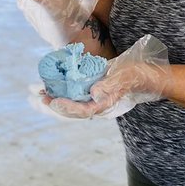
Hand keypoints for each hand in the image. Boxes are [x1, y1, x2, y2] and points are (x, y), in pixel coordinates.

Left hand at [46, 35, 170, 118]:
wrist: (142, 74)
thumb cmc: (135, 74)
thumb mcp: (124, 76)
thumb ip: (110, 85)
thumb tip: (93, 93)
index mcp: (105, 104)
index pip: (83, 111)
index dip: (67, 107)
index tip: (54, 101)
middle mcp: (97, 105)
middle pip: (73, 111)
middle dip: (56, 105)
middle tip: (42, 97)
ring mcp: (94, 100)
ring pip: (71, 104)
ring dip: (56, 99)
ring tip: (42, 93)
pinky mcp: (92, 92)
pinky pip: (74, 96)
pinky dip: (62, 92)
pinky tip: (53, 86)